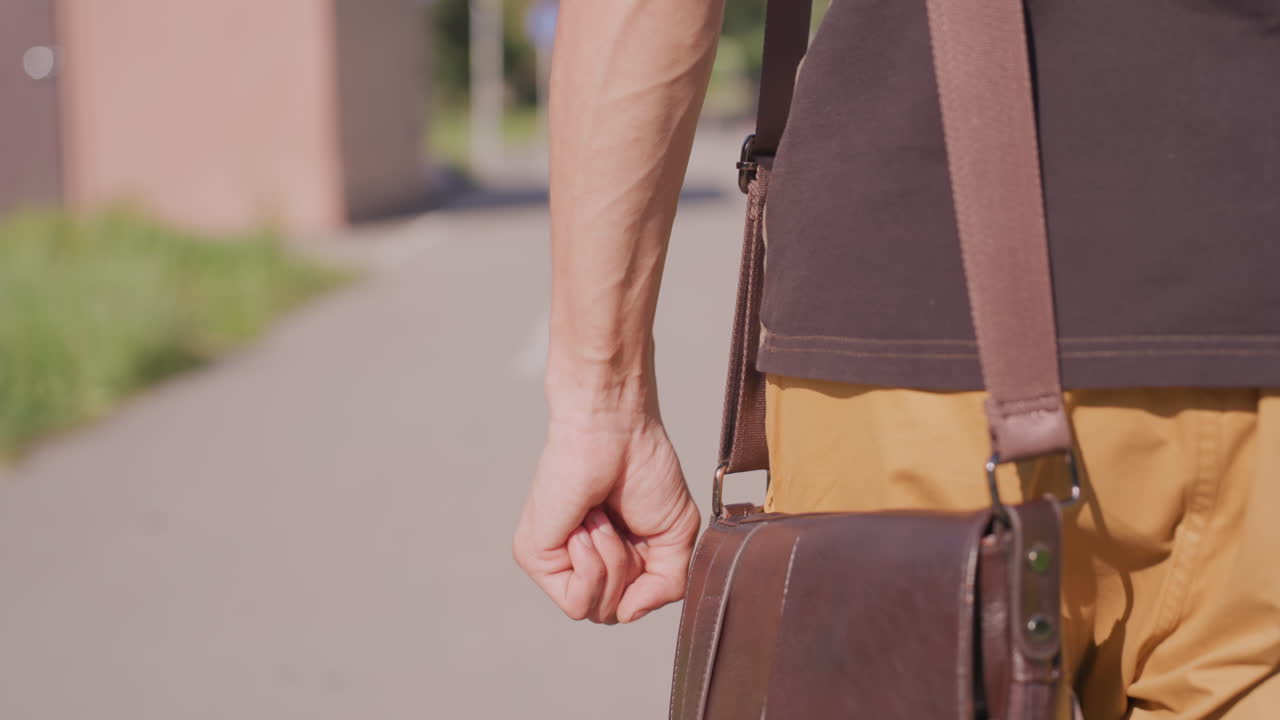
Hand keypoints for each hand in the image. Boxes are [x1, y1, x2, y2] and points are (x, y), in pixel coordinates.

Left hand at [513, 407, 700, 623]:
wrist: (616, 431)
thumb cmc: (645, 468)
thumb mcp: (675, 537)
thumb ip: (667, 586)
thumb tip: (631, 613)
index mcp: (610, 556)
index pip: (629, 604)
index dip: (648, 579)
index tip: (643, 530)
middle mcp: (577, 561)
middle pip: (612, 613)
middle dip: (631, 573)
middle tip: (622, 522)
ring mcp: (554, 561)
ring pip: (595, 610)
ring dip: (613, 564)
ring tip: (602, 518)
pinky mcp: (534, 557)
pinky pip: (576, 602)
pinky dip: (594, 565)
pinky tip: (586, 524)